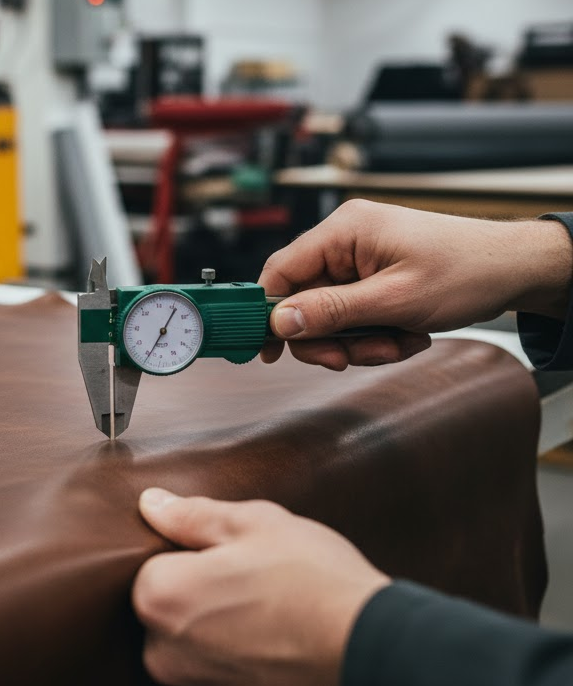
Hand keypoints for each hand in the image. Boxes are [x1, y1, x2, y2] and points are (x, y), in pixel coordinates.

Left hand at [132, 488, 388, 685]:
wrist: (373, 655)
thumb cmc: (314, 581)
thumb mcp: (254, 523)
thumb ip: (191, 515)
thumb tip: (151, 504)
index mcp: (160, 598)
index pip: (154, 566)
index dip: (195, 555)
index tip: (233, 556)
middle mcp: (164, 653)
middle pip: (170, 609)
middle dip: (202, 593)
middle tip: (256, 579)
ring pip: (195, 644)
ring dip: (220, 629)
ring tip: (272, 612)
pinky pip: (222, 674)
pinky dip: (242, 659)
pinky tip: (279, 643)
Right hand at [258, 200, 572, 369]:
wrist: (516, 271)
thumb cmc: (466, 271)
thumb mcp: (394, 300)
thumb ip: (331, 312)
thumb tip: (279, 322)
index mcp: (344, 231)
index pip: (280, 271)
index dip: (268, 313)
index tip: (266, 349)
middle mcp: (346, 242)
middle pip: (304, 302)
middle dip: (329, 337)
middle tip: (349, 358)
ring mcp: (360, 261)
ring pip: (331, 316)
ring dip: (358, 341)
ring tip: (396, 343)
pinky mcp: (374, 279)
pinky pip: (354, 316)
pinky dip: (375, 335)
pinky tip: (406, 335)